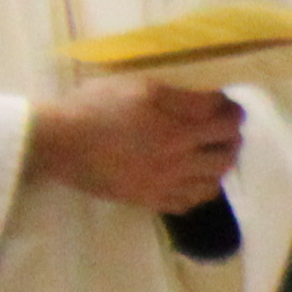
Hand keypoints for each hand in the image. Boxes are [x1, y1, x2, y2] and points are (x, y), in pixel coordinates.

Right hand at [28, 77, 240, 214]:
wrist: (56, 142)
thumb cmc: (95, 107)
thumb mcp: (140, 87)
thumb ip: (183, 96)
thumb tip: (215, 100)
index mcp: (179, 132)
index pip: (227, 125)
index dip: (234, 113)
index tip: (228, 107)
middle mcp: (178, 163)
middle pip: (226, 157)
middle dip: (232, 140)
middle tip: (223, 130)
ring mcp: (162, 185)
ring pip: (211, 184)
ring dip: (218, 167)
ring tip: (210, 154)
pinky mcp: (145, 200)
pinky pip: (186, 204)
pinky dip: (197, 192)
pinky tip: (191, 180)